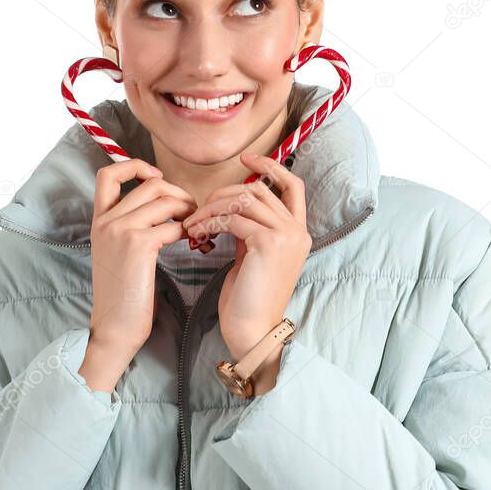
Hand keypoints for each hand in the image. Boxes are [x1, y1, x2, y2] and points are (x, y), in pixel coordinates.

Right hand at [87, 158, 196, 364]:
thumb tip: (163, 209)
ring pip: (165, 199)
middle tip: (193, 211)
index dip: (135, 166)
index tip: (156, 177)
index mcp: (99, 221)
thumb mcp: (117, 254)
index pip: (108, 174)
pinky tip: (193, 243)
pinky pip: (173, 225)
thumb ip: (130, 228)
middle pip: (150, 184)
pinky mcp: (139, 245)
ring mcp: (121, 230)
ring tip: (196, 226)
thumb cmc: (124, 296)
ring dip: (189, 210)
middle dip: (178, 192)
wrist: (115, 327)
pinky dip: (189, 232)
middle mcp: (107, 221)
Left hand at [182, 152, 310, 359]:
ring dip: (212, 207)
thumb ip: (250, 229)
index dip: (270, 166)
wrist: (252, 331)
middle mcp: (297, 231)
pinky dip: (211, 221)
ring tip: (192, 223)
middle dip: (224, 193)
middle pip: (259, 189)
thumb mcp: (252, 256)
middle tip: (198, 208)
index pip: (292, 185)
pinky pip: (233, 218)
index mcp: (297, 232)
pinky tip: (197, 233)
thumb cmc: (247, 299)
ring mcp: (286, 235)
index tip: (246, 158)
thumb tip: (229, 207)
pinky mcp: (268, 243)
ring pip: (244, 200)